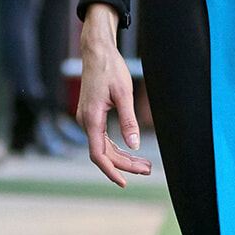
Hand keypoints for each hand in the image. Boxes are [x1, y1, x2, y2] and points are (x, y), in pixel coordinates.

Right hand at [78, 4, 151, 186]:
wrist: (97, 52)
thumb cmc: (110, 69)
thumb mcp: (124, 94)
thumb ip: (129, 121)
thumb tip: (134, 145)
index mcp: (92, 118)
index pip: (99, 155)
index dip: (112, 171)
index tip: (124, 183)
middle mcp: (85, 121)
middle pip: (104, 153)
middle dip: (125, 164)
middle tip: (148, 170)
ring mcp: (86, 119)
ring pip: (103, 147)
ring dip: (122, 157)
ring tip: (144, 164)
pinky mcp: (90, 115)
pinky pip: (102, 138)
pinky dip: (116, 147)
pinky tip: (130, 150)